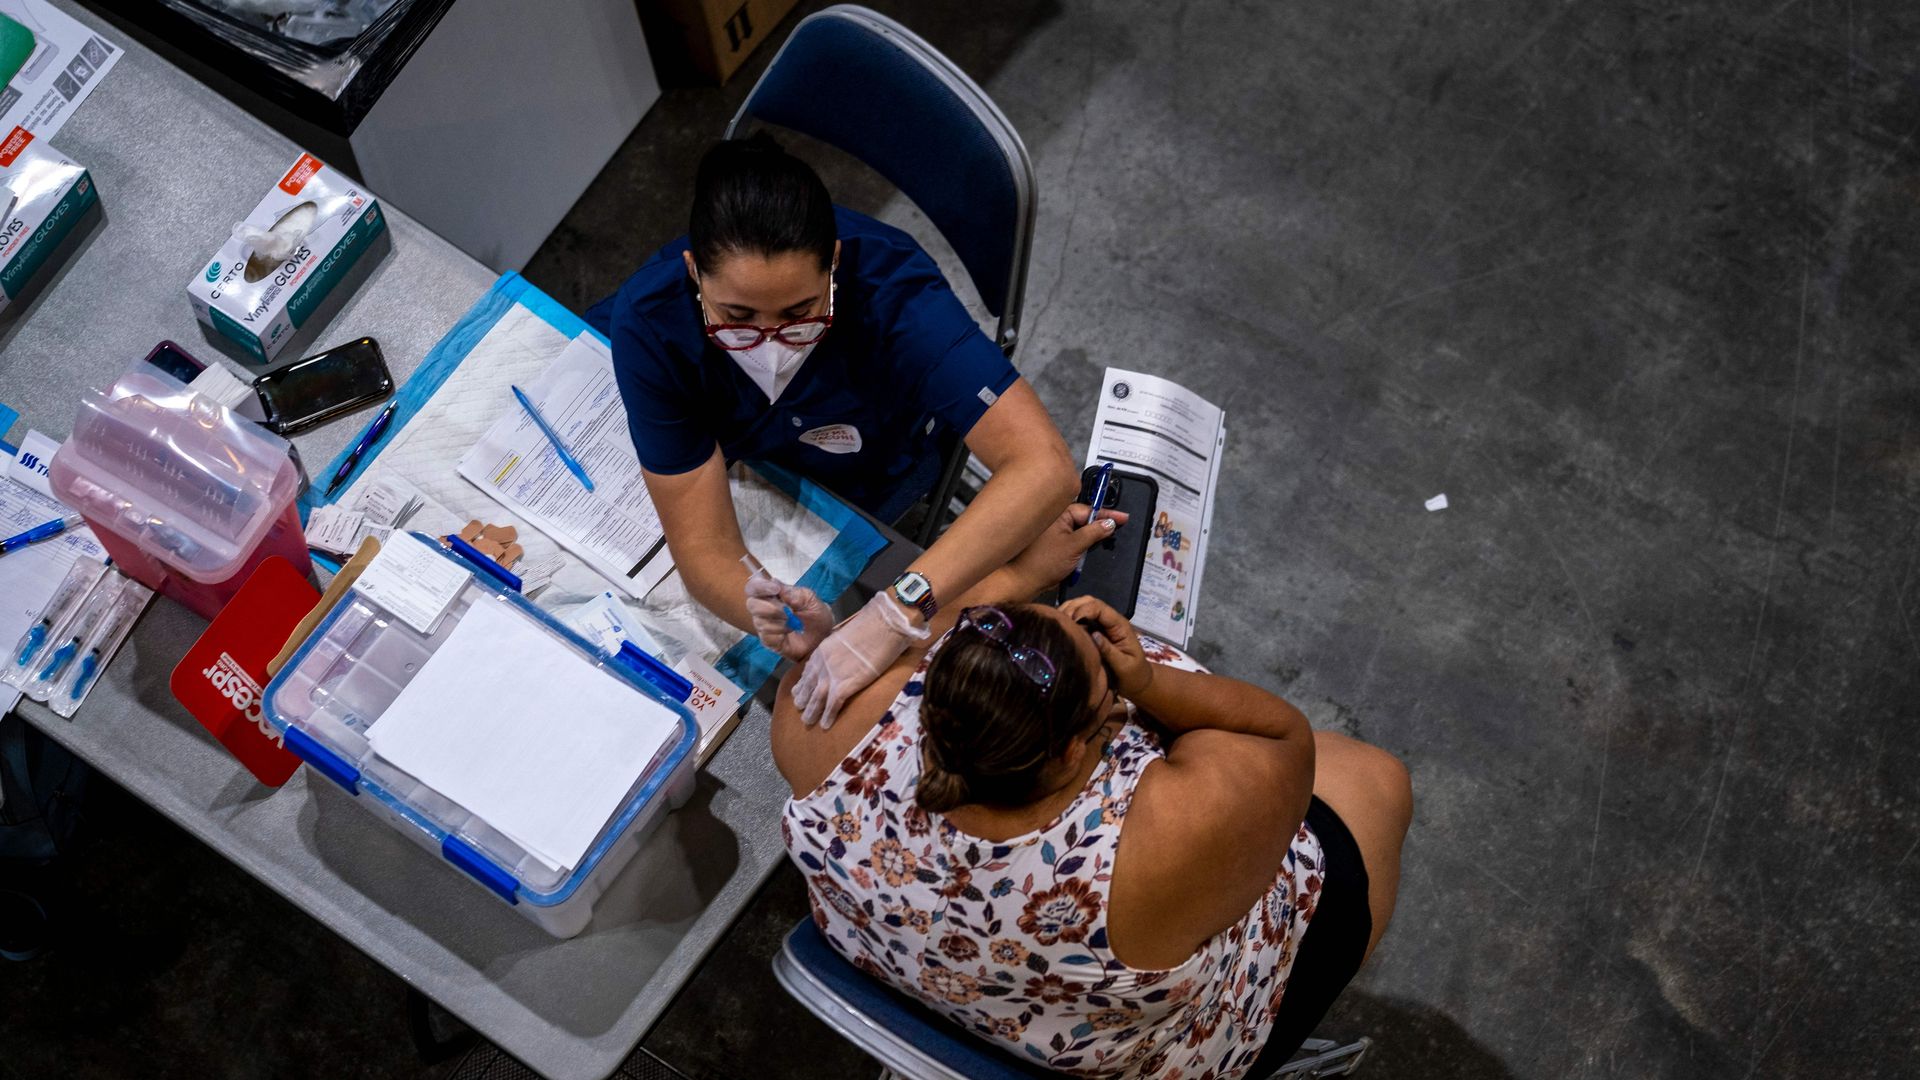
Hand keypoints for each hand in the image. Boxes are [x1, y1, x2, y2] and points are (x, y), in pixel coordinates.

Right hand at [745, 573, 833, 660]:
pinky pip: (766, 634)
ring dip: (780, 620)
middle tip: (789, 610)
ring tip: (794, 622)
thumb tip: (774, 583)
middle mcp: (764, 609)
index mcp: (772, 594)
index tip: (775, 590)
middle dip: (772, 607)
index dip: (760, 586)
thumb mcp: (809, 598)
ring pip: (759, 620)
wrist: (824, 637)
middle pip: (752, 604)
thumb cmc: (816, 615)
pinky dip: (780, 631)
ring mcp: (764, 625)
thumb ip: (792, 591)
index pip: (754, 587)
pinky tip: (789, 631)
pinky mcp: (767, 640)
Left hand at [792, 592, 928, 728]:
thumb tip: (845, 656)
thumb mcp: (847, 636)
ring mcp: (832, 675)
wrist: (882, 626)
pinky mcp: (845, 685)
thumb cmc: (872, 626)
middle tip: (800, 711)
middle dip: (803, 700)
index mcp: (822, 650)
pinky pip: (833, 705)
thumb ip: (840, 649)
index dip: (802, 683)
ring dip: (811, 712)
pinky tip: (825, 725)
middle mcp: (822, 663)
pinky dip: (828, 716)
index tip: (798, 692)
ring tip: (807, 722)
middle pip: (808, 686)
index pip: (808, 670)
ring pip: (816, 698)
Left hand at [1007, 503, 1130, 594]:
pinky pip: (1071, 538)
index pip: (1087, 510)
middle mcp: (1054, 519)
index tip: (1123, 518)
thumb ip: (1093, 532)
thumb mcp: (1074, 546)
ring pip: (1078, 529)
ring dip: (1090, 536)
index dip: (1106, 514)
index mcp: (1057, 514)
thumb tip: (1109, 523)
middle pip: (1083, 518)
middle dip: (1100, 524)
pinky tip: (1088, 549)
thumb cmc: (1043, 563)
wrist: (1023, 581)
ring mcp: (1052, 531)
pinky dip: (1081, 544)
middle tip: (1118, 527)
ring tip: (1105, 538)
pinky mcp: (1052, 543)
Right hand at [1060, 595, 1152, 697]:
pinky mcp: (1093, 630)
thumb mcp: (1124, 666)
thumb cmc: (1133, 674)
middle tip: (1060, 622)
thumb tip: (1093, 635)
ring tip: (1058, 623)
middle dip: (1072, 607)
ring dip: (1068, 611)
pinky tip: (1060, 627)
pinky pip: (1079, 618)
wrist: (1137, 681)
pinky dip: (1068, 619)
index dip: (1083, 611)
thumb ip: (1110, 651)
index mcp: (1119, 625)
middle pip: (1089, 601)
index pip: (1099, 607)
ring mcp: (1101, 624)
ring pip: (1082, 606)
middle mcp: (1109, 620)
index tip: (1071, 624)